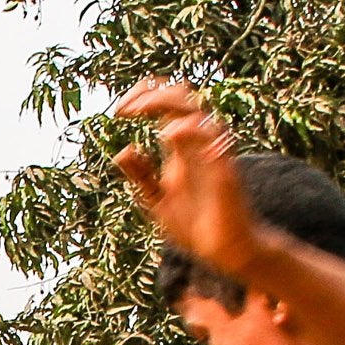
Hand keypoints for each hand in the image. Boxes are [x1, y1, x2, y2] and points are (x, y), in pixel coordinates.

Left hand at [112, 79, 261, 280]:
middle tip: (126, 109)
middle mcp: (198, 144)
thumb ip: (141, 176)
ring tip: (141, 109)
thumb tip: (122, 151)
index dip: (144, 98)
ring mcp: (212, 154)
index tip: (120, 111)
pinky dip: (191, 129)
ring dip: (168, 102)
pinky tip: (167, 134)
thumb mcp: (156, 200)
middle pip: (183, 98)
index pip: (167, 106)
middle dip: (153, 93)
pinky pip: (214, 139)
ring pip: (198, 109)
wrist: (225, 252)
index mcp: (182, 148)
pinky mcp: (224, 169)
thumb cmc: (196, 226)